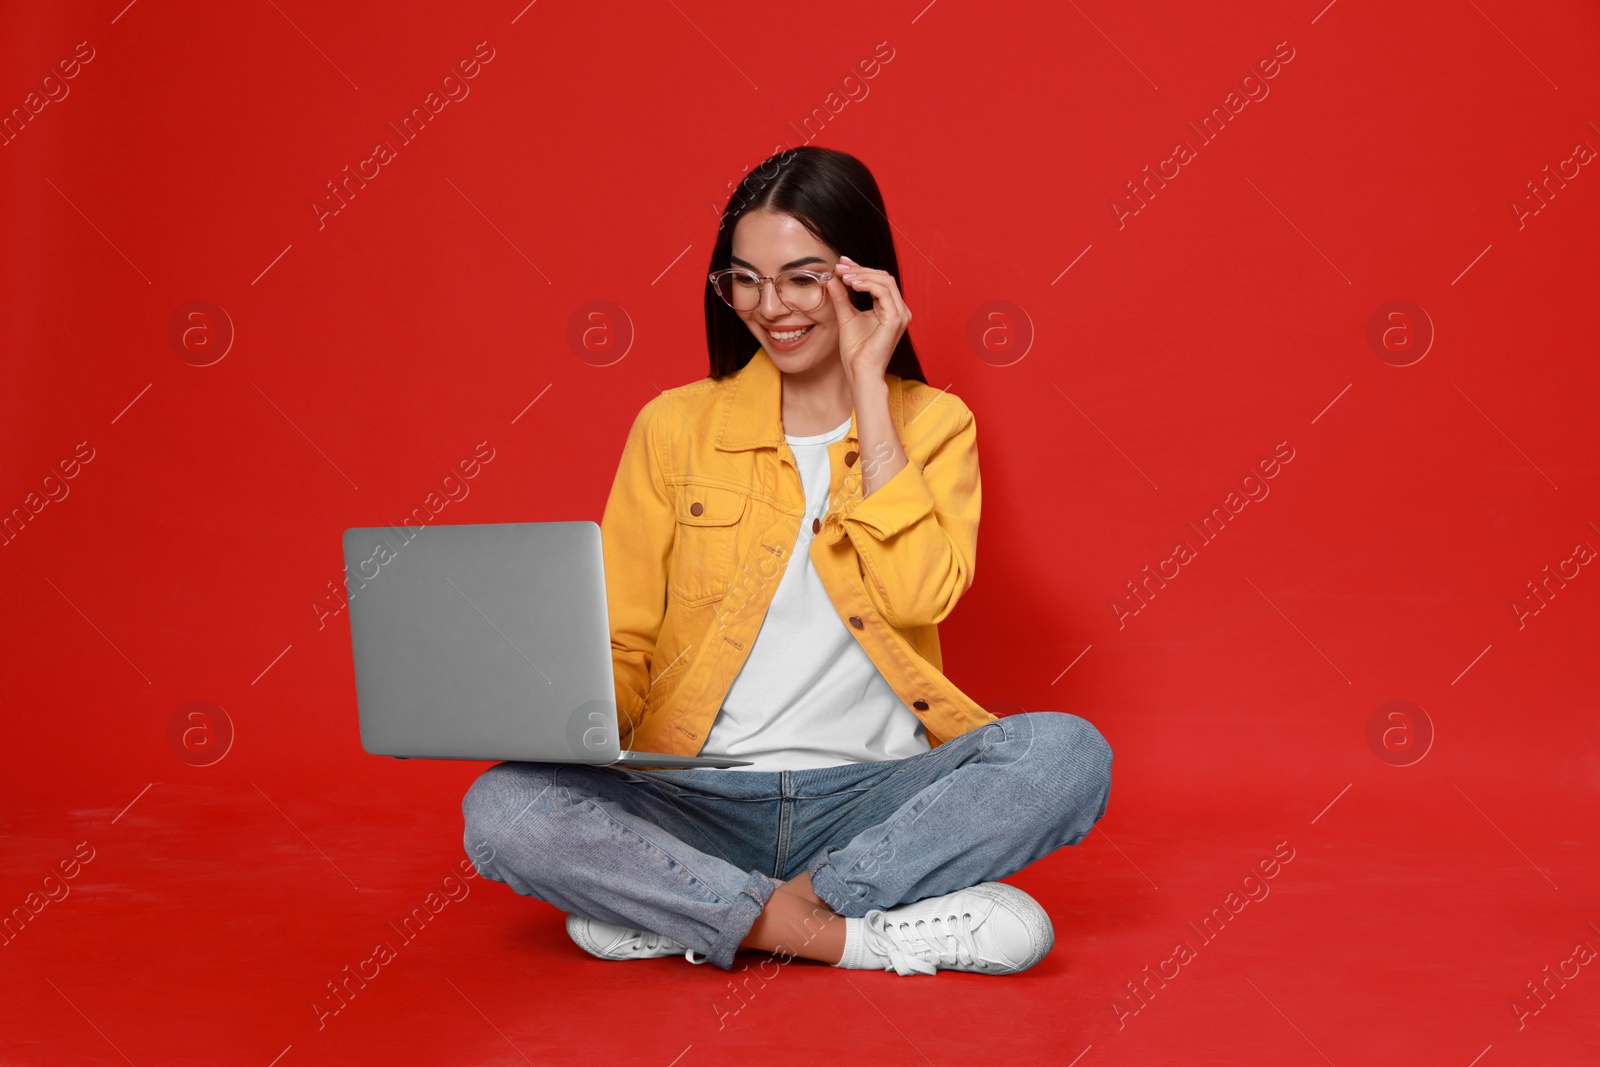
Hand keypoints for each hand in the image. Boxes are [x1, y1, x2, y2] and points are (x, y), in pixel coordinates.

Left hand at [825, 254, 910, 391]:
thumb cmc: (856, 350)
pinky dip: (867, 284)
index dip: (860, 269)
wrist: (860, 372)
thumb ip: (841, 297)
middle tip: (840, 267)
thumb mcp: (846, 316)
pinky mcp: (895, 320)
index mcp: (891, 309)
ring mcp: (900, 314)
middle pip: (883, 277)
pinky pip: (883, 292)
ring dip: (862, 275)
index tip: (841, 263)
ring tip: (844, 275)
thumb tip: (831, 278)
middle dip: (860, 269)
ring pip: (885, 281)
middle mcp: (899, 310)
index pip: (878, 281)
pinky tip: (852, 284)